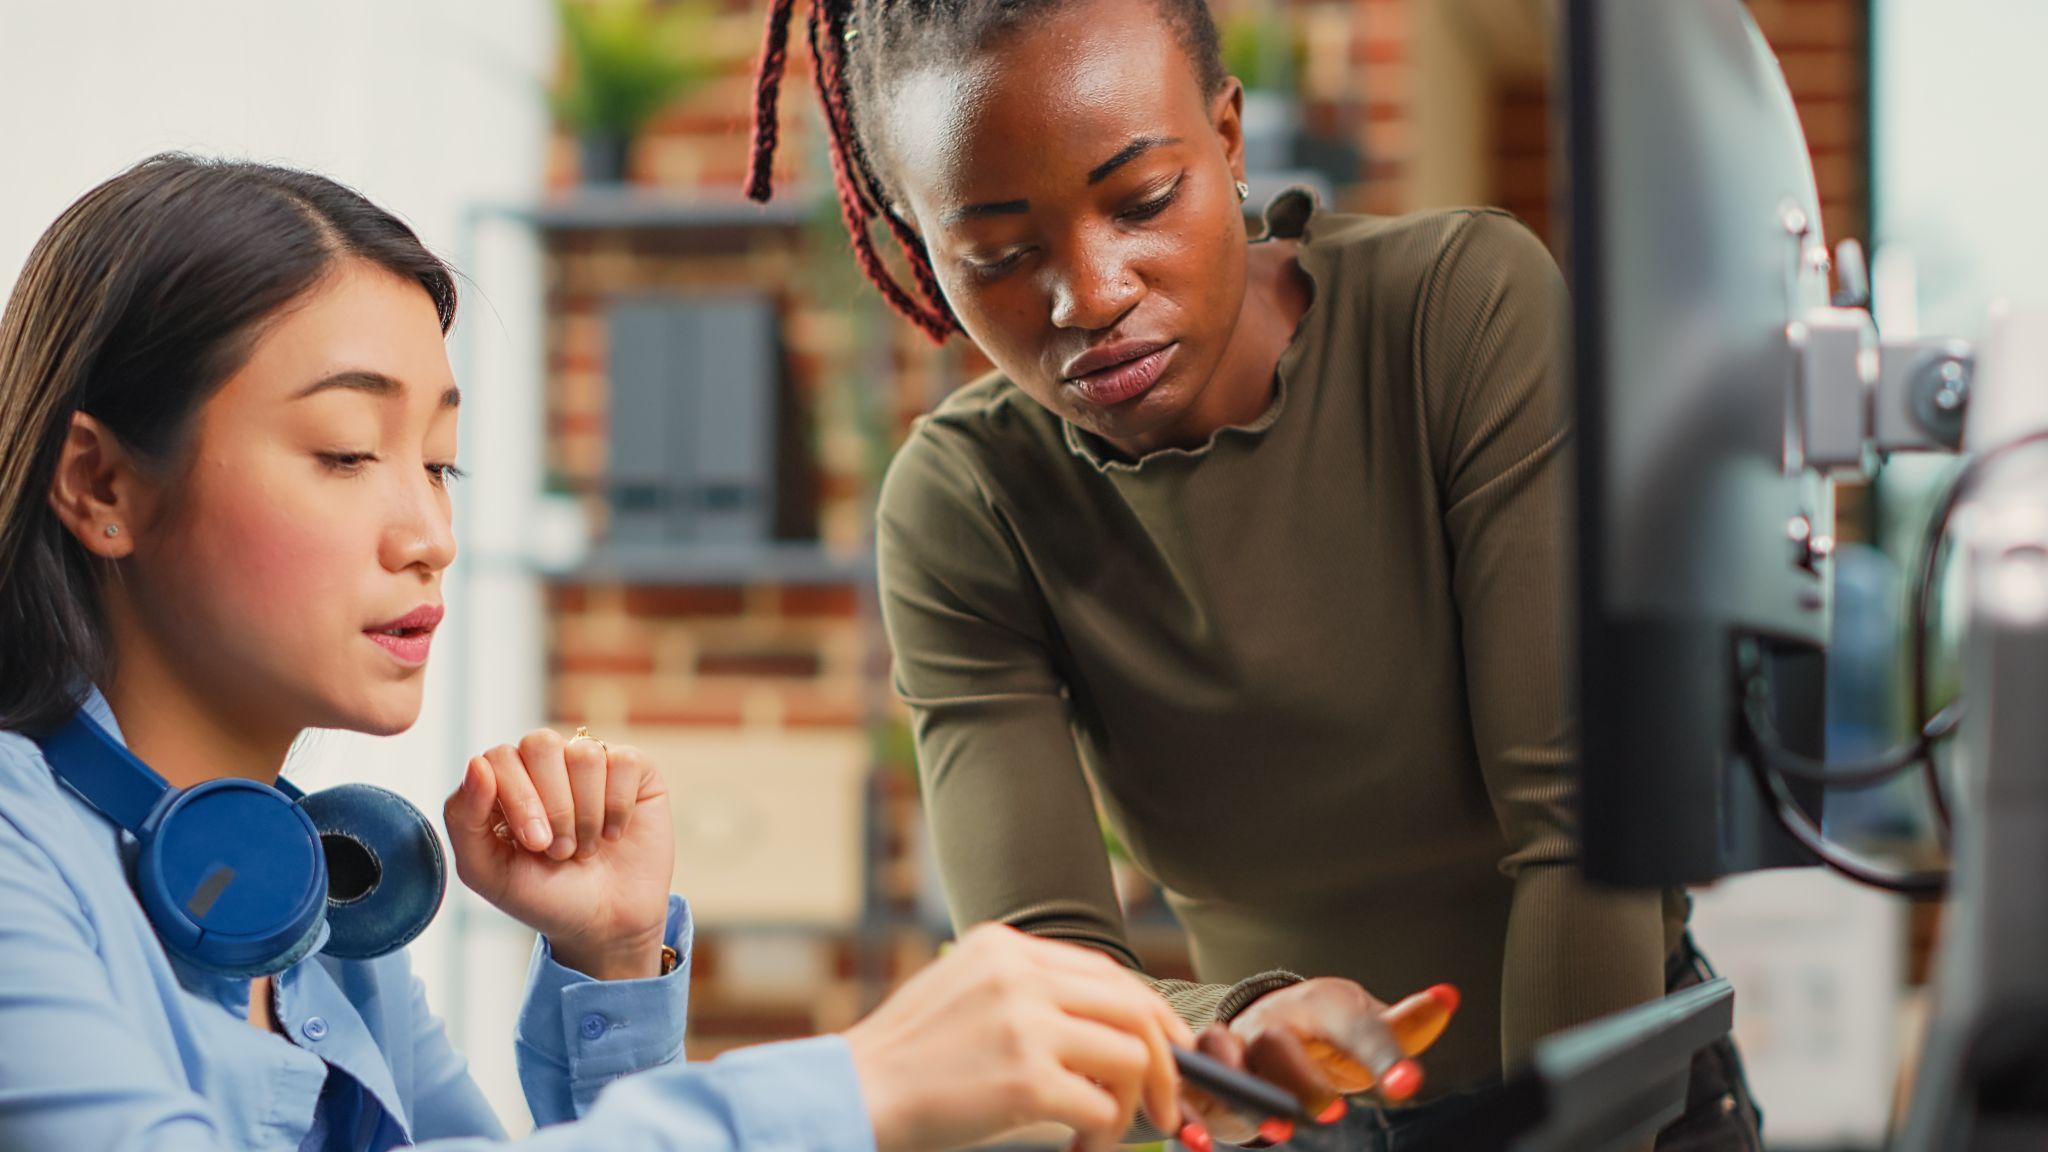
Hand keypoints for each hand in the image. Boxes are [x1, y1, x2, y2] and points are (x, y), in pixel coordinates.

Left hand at [443, 728, 673, 979]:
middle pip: (540, 744)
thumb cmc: (544, 897)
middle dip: (553, 805)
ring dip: (587, 814)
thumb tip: (477, 763)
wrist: (605, 925)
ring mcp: (590, 764)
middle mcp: (546, 765)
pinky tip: (613, 834)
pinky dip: (618, 806)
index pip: (500, 757)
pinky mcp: (633, 770)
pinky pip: (624, 760)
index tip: (535, 844)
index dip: (519, 797)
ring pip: (584, 755)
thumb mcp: (487, 871)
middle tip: (560, 850)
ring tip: (585, 848)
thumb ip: (464, 819)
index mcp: (505, 782)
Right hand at [843, 924, 1192, 1151]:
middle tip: (1167, 1102)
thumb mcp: (963, 989)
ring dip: (1131, 1103)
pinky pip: (1102, 1107)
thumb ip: (1024, 990)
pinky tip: (1079, 1145)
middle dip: (1164, 1059)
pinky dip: (1103, 1133)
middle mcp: (1019, 975)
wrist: (853, 1092)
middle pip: (1133, 1007)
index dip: (1148, 1011)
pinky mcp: (1026, 1079)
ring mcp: (1024, 1025)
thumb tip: (1101, 1024)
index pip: (1106, 970)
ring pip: (1129, 1056)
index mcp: (1004, 946)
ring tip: (1104, 1129)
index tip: (1167, 1045)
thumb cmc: (905, 1057)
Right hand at [1181, 977, 1399, 1144]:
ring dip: (1241, 1092)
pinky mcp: (1203, 1077)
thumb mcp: (1365, 1024)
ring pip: (1220, 1057)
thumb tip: (1448, 997)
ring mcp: (1231, 1046)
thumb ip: (1405, 1023)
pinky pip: (1186, 1087)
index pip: (1352, 1024)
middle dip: (1301, 1077)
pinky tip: (1199, 1141)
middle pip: (1276, 1040)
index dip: (1380, 1052)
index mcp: (1318, 1005)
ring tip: (1277, 1130)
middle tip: (1334, 1112)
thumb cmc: (1327, 1031)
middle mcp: (1268, 1020)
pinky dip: (1187, 1112)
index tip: (1407, 1085)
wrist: (1268, 1022)